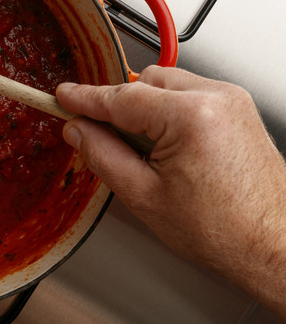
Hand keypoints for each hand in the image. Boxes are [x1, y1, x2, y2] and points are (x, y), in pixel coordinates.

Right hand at [56, 65, 285, 316]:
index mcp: (191, 116)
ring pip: (166, 85)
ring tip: (142, 152)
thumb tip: (78, 131)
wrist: (272, 245)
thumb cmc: (223, 229)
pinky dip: (168, 113)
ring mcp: (231, 101)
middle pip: (144, 82)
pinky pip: (189, 95)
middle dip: (119, 106)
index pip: (122, 96)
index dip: (85, 98)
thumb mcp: (143, 195)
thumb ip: (102, 154)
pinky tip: (165, 148)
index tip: (64, 96)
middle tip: (100, 136)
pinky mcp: (238, 110)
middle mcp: (216, 98)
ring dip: (145, 109)